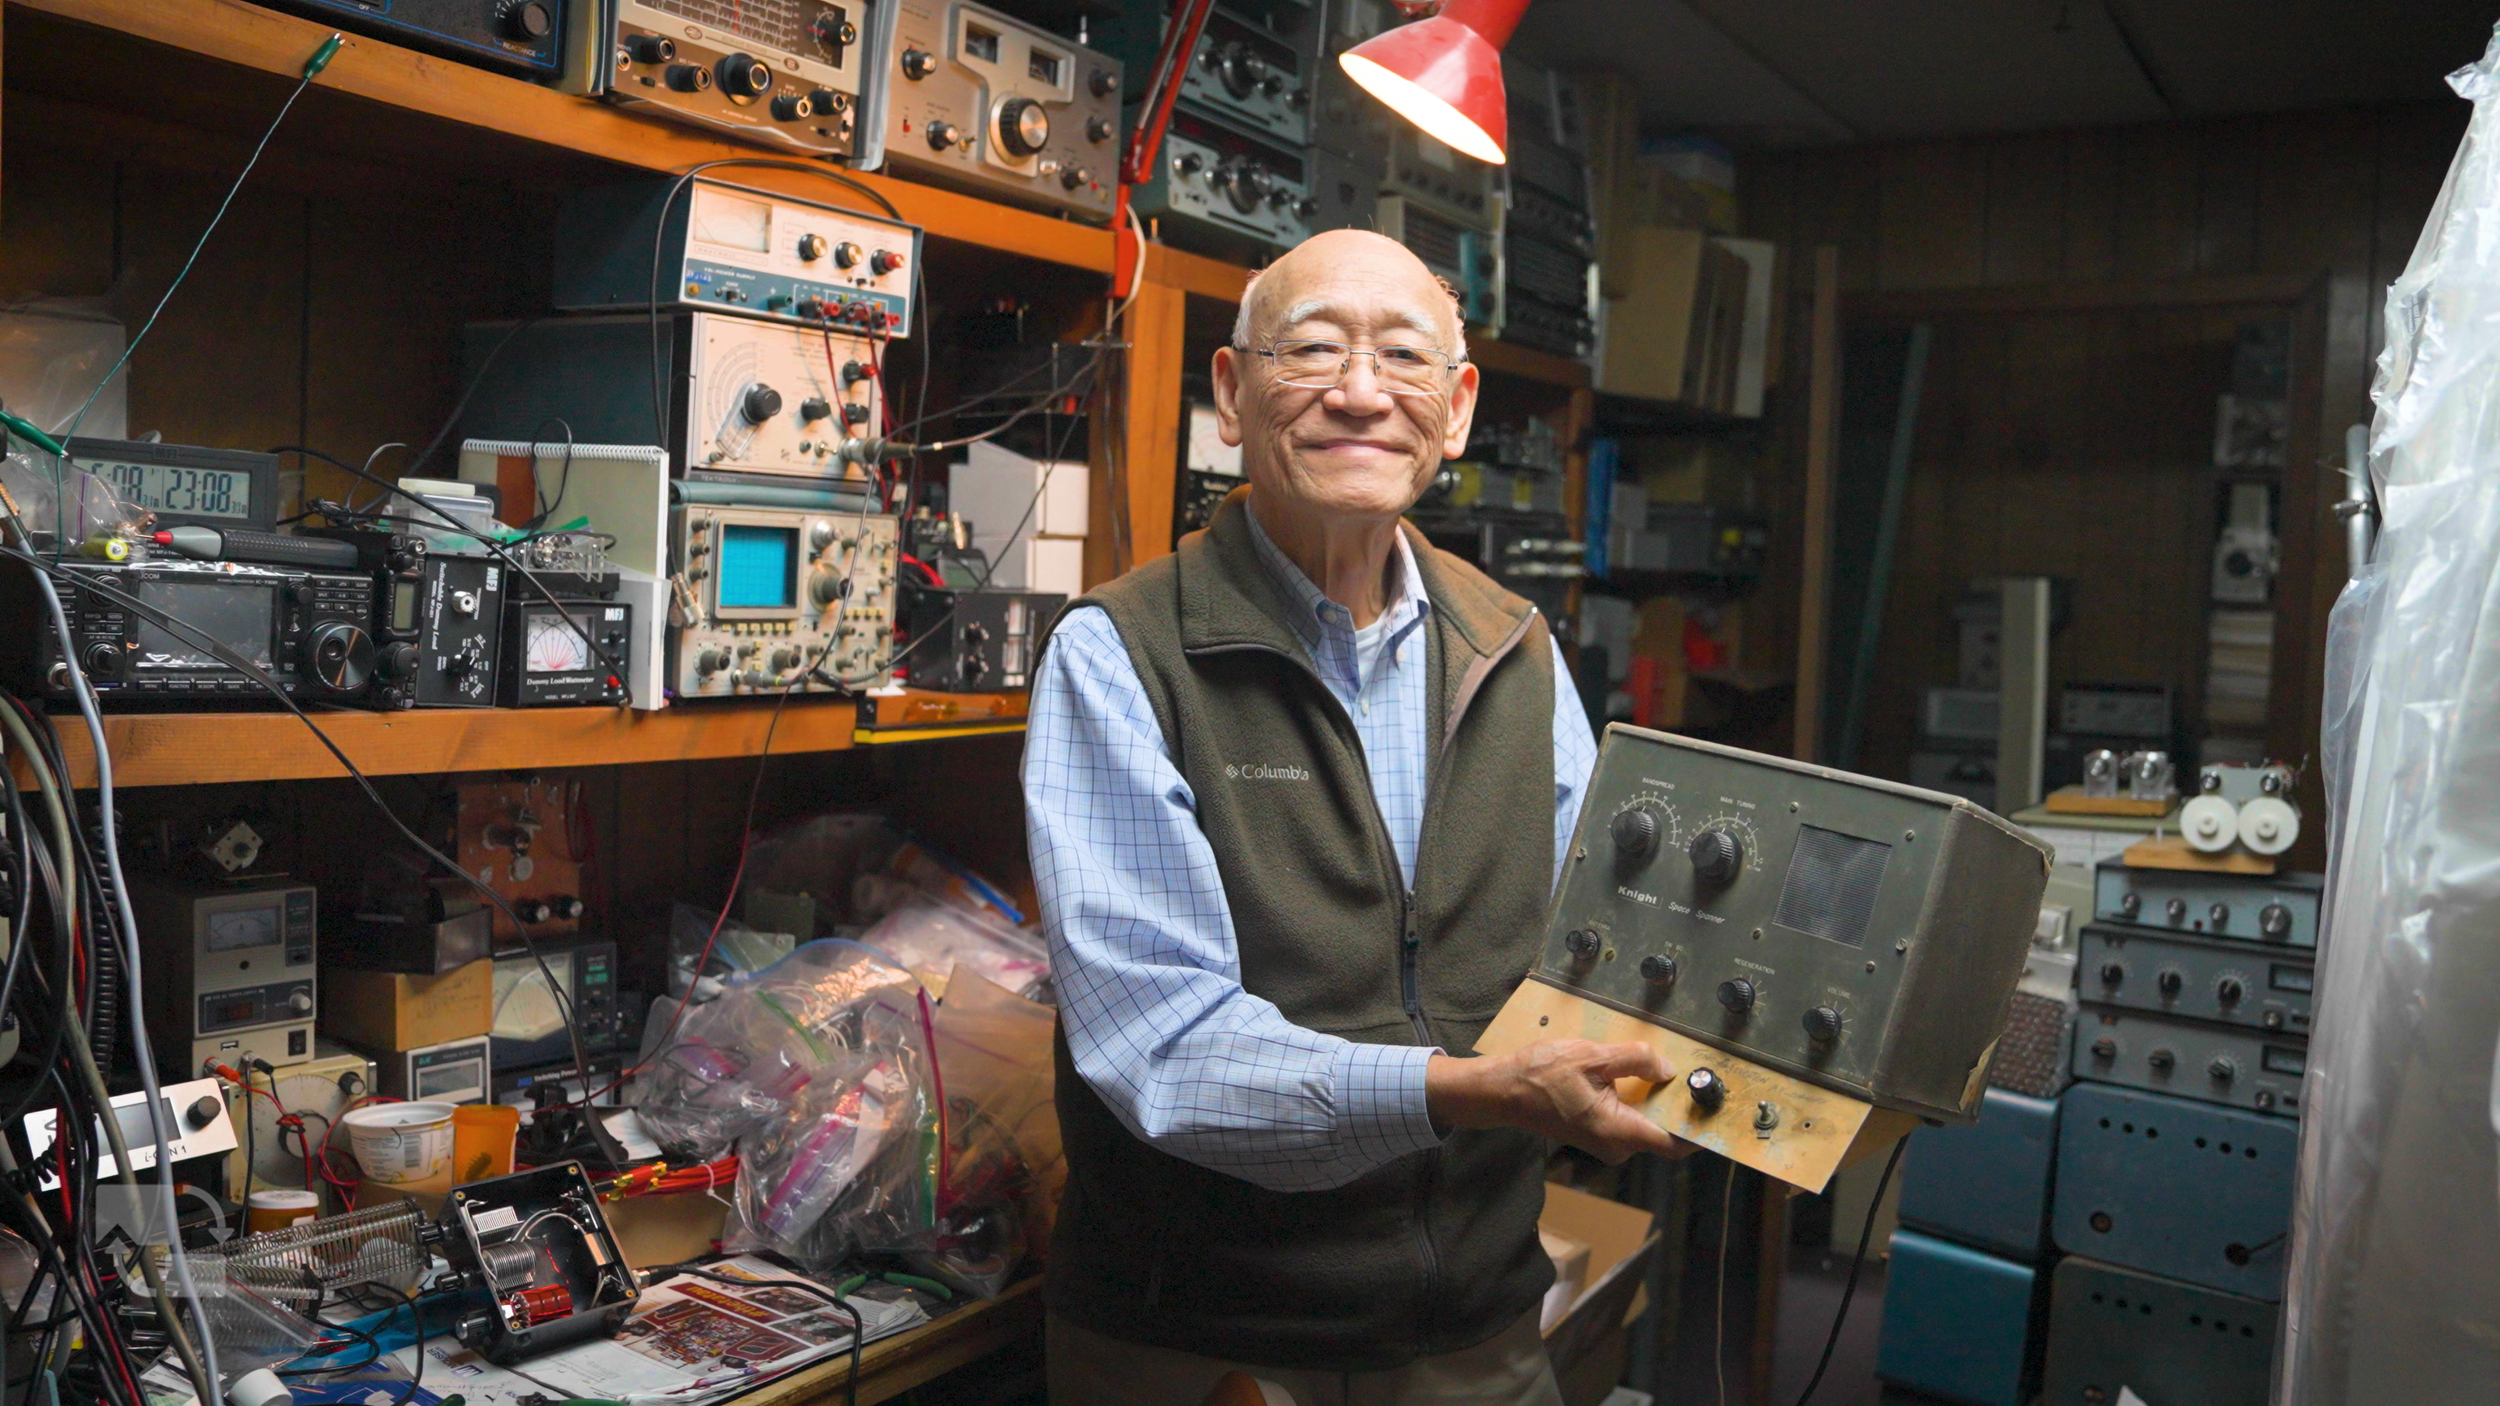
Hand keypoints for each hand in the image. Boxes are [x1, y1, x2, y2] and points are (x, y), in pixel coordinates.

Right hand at [1426, 1040, 1684, 1162]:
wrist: (1502, 1090)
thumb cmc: (1540, 1074)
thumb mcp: (1592, 1057)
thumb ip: (1635, 1060)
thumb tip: (1667, 1070)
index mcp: (1618, 1131)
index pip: (1674, 1144)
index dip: (1700, 1131)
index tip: (1718, 1110)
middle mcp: (1616, 1145)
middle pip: (1663, 1132)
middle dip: (1680, 1106)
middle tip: (1694, 1076)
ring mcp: (1605, 1142)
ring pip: (1646, 1124)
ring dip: (1657, 1101)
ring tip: (1667, 1070)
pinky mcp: (1597, 1133)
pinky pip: (1629, 1120)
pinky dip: (1639, 1101)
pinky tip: (1639, 1076)